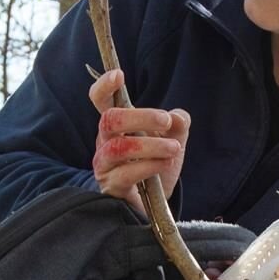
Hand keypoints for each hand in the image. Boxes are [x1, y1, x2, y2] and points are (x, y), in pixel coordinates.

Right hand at [88, 68, 190, 216]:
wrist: (155, 205)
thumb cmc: (157, 166)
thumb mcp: (173, 140)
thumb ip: (177, 124)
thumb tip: (177, 116)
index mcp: (117, 126)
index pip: (101, 101)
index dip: (104, 86)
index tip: (119, 74)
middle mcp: (105, 143)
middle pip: (109, 120)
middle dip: (140, 116)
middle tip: (165, 121)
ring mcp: (105, 166)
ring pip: (118, 148)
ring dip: (150, 145)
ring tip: (174, 148)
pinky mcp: (111, 188)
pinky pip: (125, 174)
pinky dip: (149, 166)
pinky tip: (165, 165)